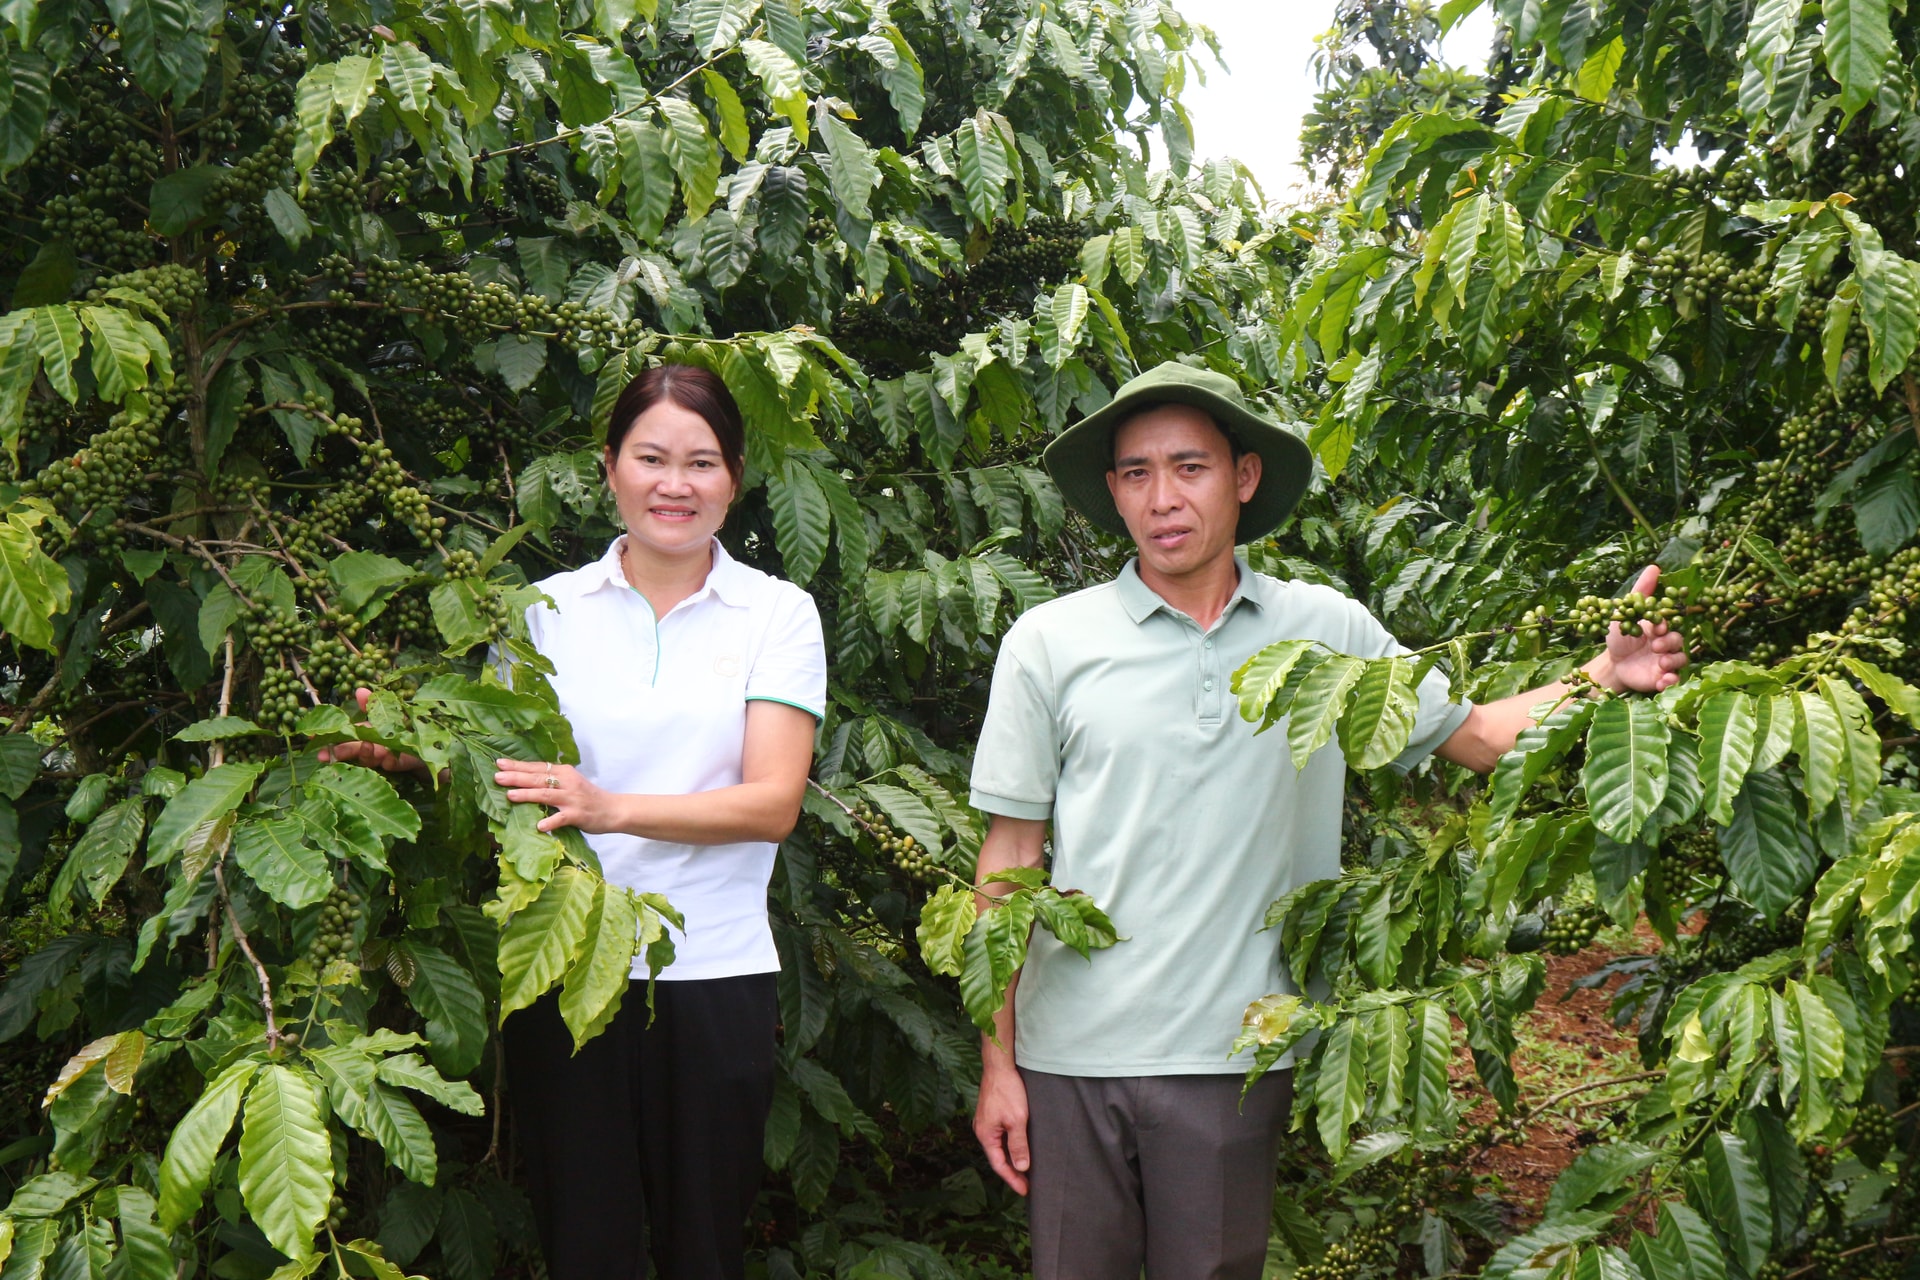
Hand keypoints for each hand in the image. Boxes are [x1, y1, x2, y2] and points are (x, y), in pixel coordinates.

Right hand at [316, 687, 427, 776]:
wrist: (425, 743)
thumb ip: (371, 704)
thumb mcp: (386, 711)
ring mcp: (382, 757)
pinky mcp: (397, 764)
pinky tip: (390, 757)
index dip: (326, 736)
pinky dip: (389, 760)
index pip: (341, 735)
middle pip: (350, 750)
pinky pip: (390, 764)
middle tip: (322, 754)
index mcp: (364, 732)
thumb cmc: (401, 726)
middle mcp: (370, 746)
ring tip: (367, 745)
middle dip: (337, 751)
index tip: (309, 737)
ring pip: (368, 758)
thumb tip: (359, 690)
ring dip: (365, 753)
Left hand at [494, 759, 617, 833]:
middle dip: (516, 777)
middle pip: (538, 778)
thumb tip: (525, 778)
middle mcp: (568, 782)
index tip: (499, 763)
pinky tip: (539, 826)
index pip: (538, 767)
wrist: (613, 809)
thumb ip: (552, 779)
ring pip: (546, 794)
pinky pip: (561, 818)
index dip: (518, 765)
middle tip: (497, 776)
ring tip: (510, 796)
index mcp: (565, 772)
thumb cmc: (588, 797)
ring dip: (527, 795)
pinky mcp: (578, 814)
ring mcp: (573, 798)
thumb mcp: (571, 782)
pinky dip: (550, 821)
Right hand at [973, 1057, 1031, 1195]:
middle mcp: (982, 1130)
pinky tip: (1020, 1146)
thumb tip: (1021, 1167)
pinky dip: (1010, 1145)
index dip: (1012, 1179)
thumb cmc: (1007, 1091)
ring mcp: (986, 1122)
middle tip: (1028, 1184)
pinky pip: (1000, 1136)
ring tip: (1026, 1169)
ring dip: (1012, 1158)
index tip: (1025, 1191)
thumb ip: (1018, 1145)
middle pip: (998, 1157)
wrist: (999, 1066)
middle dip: (1012, 1171)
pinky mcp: (991, 1114)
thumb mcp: (1017, 1120)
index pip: (999, 1165)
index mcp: (985, 1135)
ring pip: (999, 1147)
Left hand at [1584, 565, 1688, 694]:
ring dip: (1674, 662)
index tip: (1657, 627)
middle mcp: (1668, 644)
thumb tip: (1654, 567)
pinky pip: (1674, 681)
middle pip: (1679, 641)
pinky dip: (1671, 682)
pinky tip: (1662, 681)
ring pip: (1681, 660)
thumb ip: (1640, 593)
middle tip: (1655, 646)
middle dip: (1670, 643)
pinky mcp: (1663, 678)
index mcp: (1660, 627)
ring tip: (1661, 664)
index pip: (1670, 623)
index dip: (1666, 625)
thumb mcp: (1625, 614)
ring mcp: (1667, 662)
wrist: (1612, 664)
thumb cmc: (1620, 637)